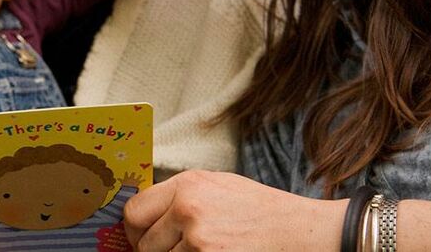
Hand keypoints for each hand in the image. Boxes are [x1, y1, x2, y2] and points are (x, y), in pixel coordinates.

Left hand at [122, 170, 344, 250]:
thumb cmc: (257, 208)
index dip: (134, 229)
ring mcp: (199, 240)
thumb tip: (145, 212)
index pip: (134, 211)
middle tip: (170, 248)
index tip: (140, 236)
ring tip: (200, 250)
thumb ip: (178, 194)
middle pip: (143, 242)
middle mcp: (188, 209)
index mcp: (186, 185)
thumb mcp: (215, 185)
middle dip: (153, 250)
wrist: (297, 231)